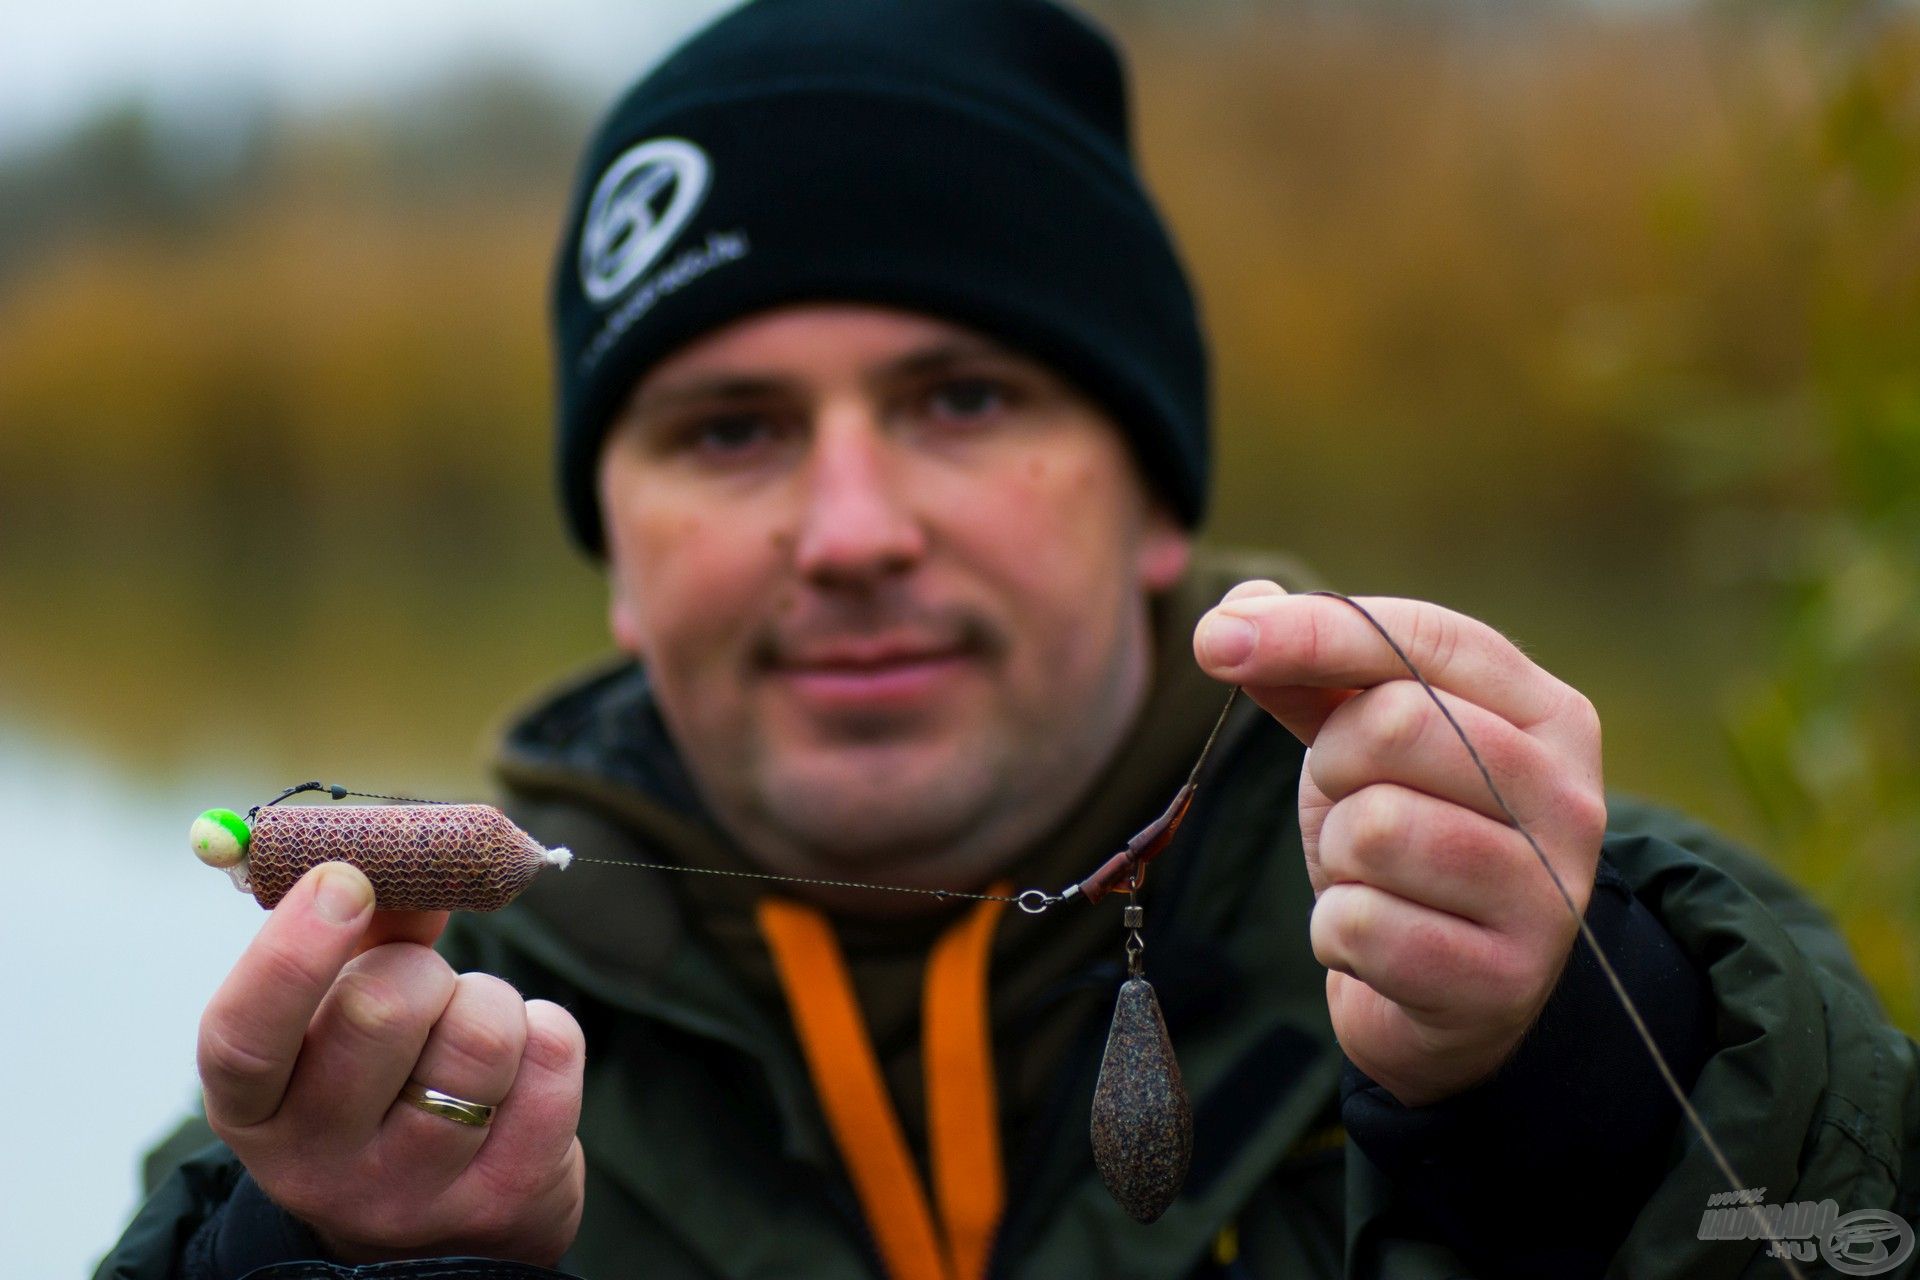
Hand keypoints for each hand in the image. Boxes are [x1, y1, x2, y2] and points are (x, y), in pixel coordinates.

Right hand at [197, 862, 585, 1263]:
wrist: (439, 1230)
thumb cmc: (382, 1088)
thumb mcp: (341, 1020)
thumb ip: (368, 935)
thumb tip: (410, 859)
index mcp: (254, 1107)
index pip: (243, 1035)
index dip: (292, 951)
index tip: (344, 881)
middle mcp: (319, 1164)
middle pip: (382, 1012)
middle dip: (423, 968)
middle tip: (428, 986)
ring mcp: (414, 1194)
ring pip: (482, 1035)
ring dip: (492, 1003)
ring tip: (473, 1035)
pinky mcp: (507, 1200)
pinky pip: (554, 1060)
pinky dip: (548, 1033)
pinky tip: (520, 1070)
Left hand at [1195, 582, 1605, 1105]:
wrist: (1450, 1000)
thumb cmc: (1408, 841)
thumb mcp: (1361, 745)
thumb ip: (1308, 672)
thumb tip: (1236, 612)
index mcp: (1548, 714)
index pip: (1425, 639)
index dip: (1311, 630)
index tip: (1213, 640)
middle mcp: (1568, 797)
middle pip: (1396, 724)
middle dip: (1332, 762)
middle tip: (1348, 800)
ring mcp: (1547, 895)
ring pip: (1374, 827)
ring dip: (1335, 854)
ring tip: (1370, 877)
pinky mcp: (1502, 982)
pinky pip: (1359, 924)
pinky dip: (1336, 932)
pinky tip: (1374, 943)